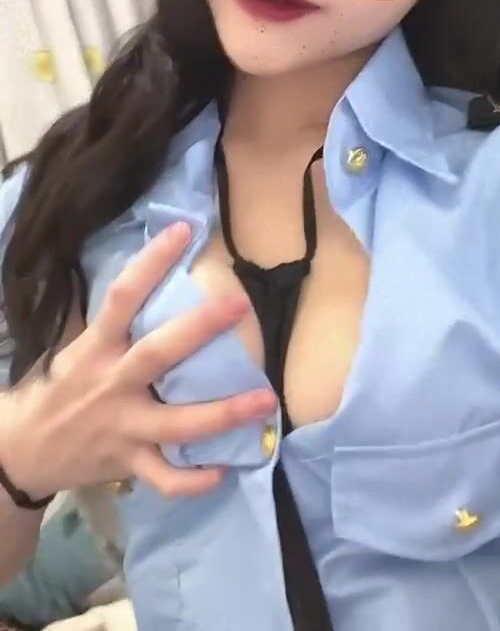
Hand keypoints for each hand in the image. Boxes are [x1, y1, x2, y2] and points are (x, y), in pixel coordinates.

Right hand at [1, 224, 275, 499]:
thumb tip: (158, 278)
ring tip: (264, 400)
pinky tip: (225, 469)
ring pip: (176, 423)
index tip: (183, 230)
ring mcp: (122, 428)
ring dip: (223, 413)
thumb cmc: (61, 388)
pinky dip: (194, 480)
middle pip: (158, 354)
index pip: (122, 296)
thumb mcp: (77, 348)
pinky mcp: (127, 464)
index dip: (151, 262)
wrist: (23, 449)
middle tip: (240, 304)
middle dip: (200, 329)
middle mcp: (111, 385)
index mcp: (95, 349)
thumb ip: (115, 324)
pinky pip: (165, 479)